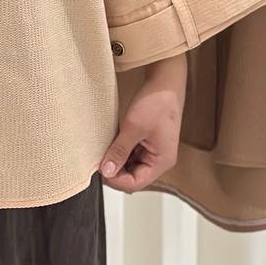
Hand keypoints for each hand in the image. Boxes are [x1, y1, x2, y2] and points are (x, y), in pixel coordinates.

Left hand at [99, 53, 187, 191]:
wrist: (166, 81)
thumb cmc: (157, 102)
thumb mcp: (134, 127)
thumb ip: (120, 151)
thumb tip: (107, 171)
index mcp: (162, 161)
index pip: (136, 183)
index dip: (116, 180)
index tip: (101, 170)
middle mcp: (160, 159)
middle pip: (133, 176)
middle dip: (116, 170)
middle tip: (100, 160)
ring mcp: (154, 151)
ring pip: (131, 165)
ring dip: (118, 160)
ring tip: (105, 149)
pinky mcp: (149, 141)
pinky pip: (132, 153)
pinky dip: (121, 150)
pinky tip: (112, 142)